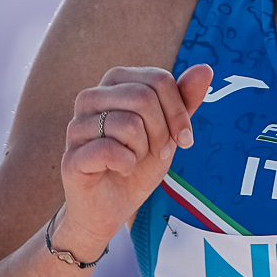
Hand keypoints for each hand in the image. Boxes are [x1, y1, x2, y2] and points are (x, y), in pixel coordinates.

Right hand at [57, 63, 214, 255]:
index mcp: (114, 83)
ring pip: (128, 123)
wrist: (112, 208)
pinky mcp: (71, 156)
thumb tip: (205, 68)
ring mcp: (76, 126)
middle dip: (163, 132)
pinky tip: (120, 170)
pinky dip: (127, 165)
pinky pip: (111, 149)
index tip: (183, 138)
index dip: (179, 111)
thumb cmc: (138, 165)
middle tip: (159, 153)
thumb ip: (185, 101)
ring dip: (143, 150)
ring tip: (134, 160)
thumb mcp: (169, 132)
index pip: (158, 79)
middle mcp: (90, 97)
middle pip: (144, 97)